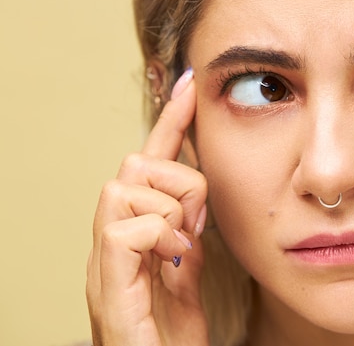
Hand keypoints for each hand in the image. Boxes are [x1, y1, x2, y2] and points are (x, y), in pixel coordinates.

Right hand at [86, 70, 209, 345]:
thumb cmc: (171, 338)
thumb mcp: (188, 275)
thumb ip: (185, 237)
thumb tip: (193, 205)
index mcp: (134, 234)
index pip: (148, 164)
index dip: (171, 123)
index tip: (191, 87)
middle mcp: (111, 242)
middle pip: (133, 163)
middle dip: (177, 179)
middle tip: (196, 224)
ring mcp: (104, 263)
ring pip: (125, 186)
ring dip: (170, 210)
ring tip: (185, 249)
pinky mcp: (106, 287)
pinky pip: (122, 229)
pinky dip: (159, 236)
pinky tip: (175, 261)